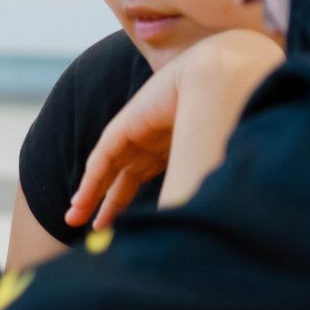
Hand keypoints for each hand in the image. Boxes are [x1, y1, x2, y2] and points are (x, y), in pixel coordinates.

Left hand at [69, 29, 283, 229]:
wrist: (224, 79)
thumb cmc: (234, 119)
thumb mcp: (211, 164)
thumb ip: (195, 193)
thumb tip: (187, 231)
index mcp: (181, 141)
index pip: (150, 172)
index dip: (138, 196)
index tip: (126, 226)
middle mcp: (158, 136)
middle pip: (128, 174)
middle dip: (110, 201)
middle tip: (95, 228)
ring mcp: (141, 129)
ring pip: (110, 168)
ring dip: (92, 194)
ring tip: (76, 218)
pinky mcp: (126, 125)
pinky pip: (103, 158)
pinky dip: (92, 180)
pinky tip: (82, 200)